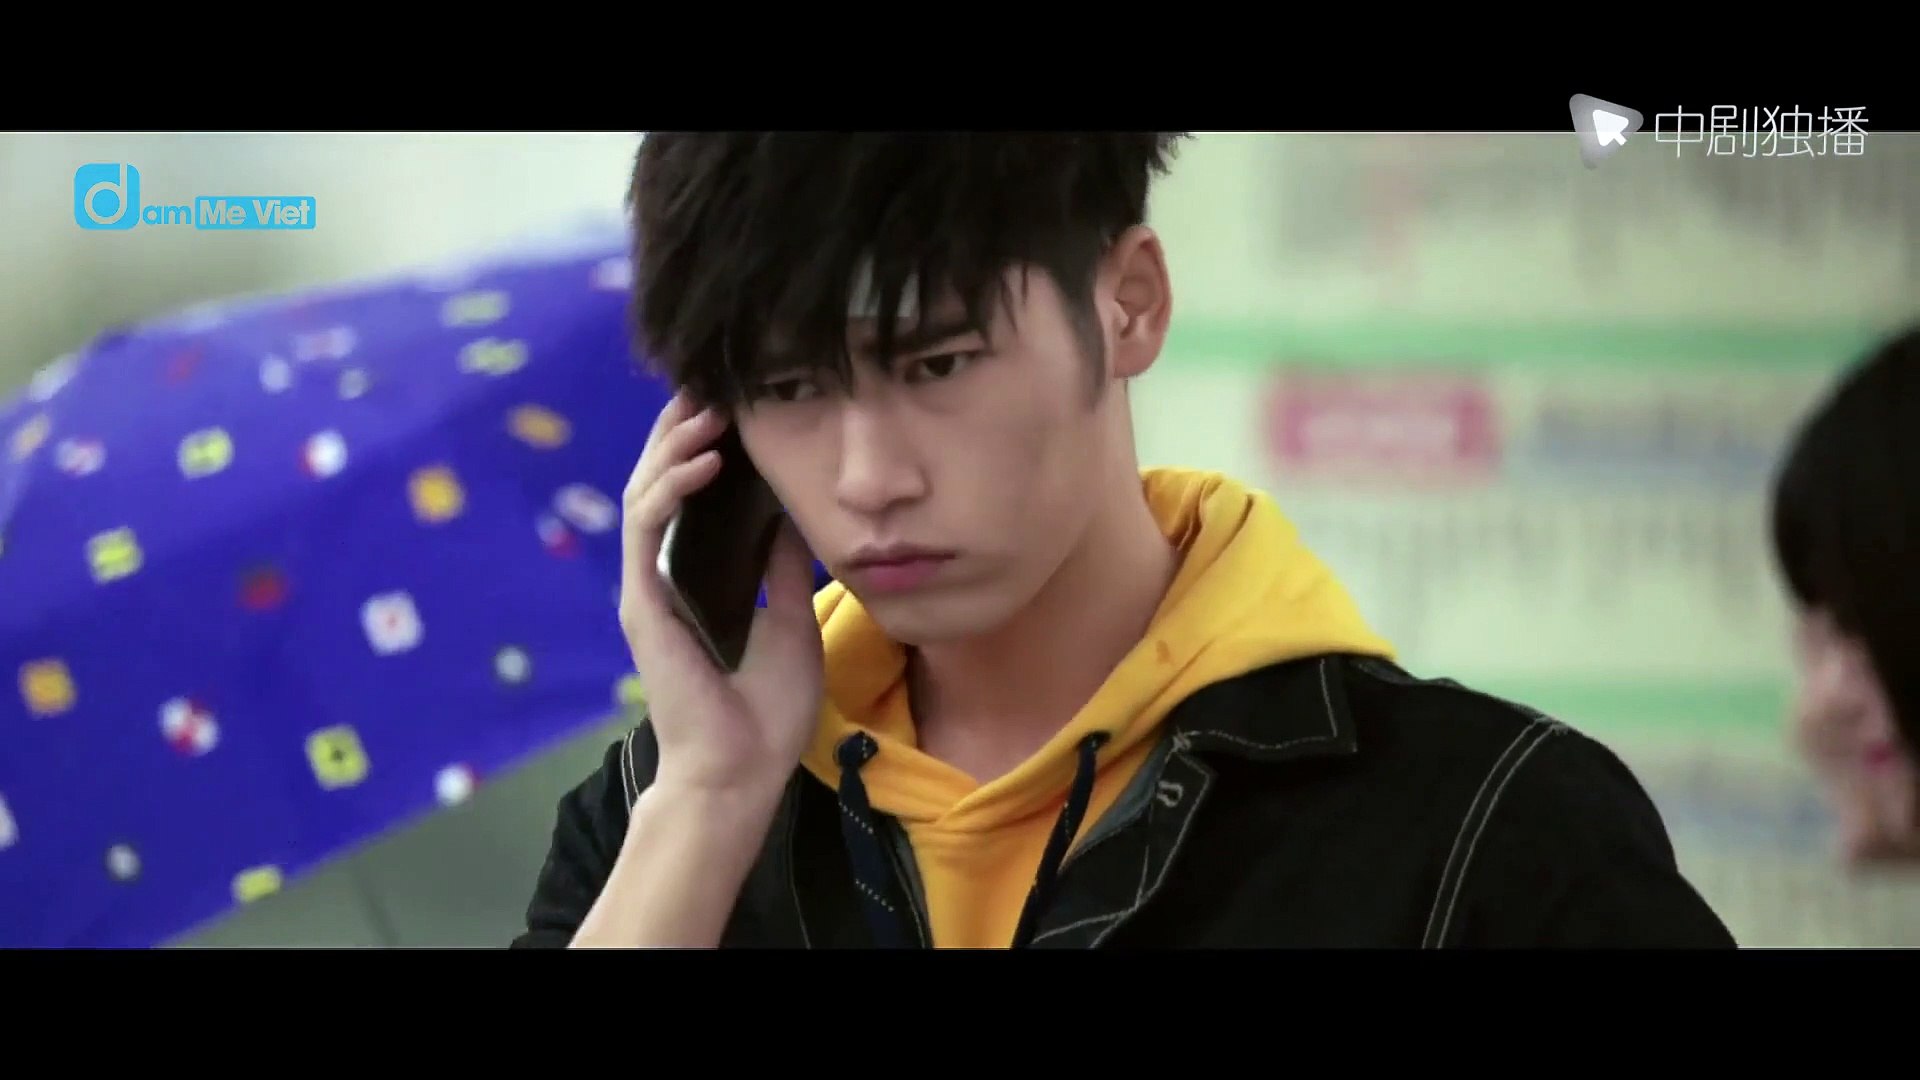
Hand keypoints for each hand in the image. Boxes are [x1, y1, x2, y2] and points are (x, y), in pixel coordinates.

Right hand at [618, 392, 825, 796]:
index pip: (692, 494)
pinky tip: (702, 459)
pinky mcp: (642, 601)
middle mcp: (665, 573)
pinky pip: (647, 528)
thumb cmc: (765, 710)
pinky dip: (671, 487)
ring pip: (646, 492)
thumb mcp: (792, 618)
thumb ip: (784, 563)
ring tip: (710, 407)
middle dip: (682, 426)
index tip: (734, 400)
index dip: (704, 444)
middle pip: (662, 480)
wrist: (740, 771)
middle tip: (714, 381)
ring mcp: (648, 585)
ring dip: (675, 444)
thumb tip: (794, 507)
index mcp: (698, 576)